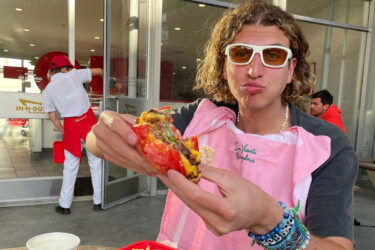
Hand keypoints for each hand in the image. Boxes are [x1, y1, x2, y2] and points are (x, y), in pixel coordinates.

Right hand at [90, 110, 154, 175]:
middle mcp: (101, 130)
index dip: (125, 132)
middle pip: (116, 143)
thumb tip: (154, 132)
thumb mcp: (130, 119)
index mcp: (108, 117)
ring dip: (135, 164)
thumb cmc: (122, 122)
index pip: (115, 124)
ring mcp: (101, 144)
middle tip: (147, 162)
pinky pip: (120, 162)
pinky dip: (133, 166)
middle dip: (133, 155)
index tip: (135, 140)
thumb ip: (139, 124)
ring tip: (149, 168)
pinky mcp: (105, 154)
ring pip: (118, 155)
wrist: (107, 130)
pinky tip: (143, 169)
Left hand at [157, 164, 282, 235]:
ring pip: (191, 206)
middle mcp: (219, 223)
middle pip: (190, 203)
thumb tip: (189, 165)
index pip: (198, 197)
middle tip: (162, 172)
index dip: (182, 184)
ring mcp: (214, 228)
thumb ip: (209, 173)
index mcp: (227, 210)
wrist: (261, 214)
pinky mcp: (211, 228)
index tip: (171, 172)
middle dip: (175, 186)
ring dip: (179, 191)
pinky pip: (196, 210)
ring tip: (169, 176)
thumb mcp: (232, 179)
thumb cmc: (251, 194)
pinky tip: (182, 186)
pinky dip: (189, 197)